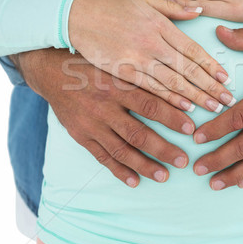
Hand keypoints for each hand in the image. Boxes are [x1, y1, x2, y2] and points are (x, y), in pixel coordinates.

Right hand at [10, 48, 195, 186]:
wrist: (51, 71)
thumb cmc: (93, 63)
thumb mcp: (117, 62)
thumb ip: (143, 73)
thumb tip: (177, 83)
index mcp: (117, 85)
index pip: (149, 105)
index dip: (172, 117)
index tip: (191, 128)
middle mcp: (104, 107)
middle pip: (138, 133)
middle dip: (163, 149)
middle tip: (183, 160)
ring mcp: (91, 124)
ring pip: (121, 150)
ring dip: (144, 165)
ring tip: (164, 176)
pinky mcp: (81, 136)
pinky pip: (102, 157)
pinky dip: (118, 170)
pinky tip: (134, 181)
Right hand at [68, 0, 233, 112]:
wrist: (76, 17)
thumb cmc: (110, 6)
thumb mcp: (144, 0)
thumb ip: (173, 7)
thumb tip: (198, 11)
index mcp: (159, 24)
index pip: (192, 48)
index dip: (211, 65)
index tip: (226, 78)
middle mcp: (152, 42)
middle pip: (187, 68)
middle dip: (210, 86)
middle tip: (227, 100)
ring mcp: (137, 59)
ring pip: (172, 82)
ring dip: (195, 97)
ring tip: (213, 108)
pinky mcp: (122, 72)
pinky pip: (150, 89)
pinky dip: (169, 100)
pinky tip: (184, 109)